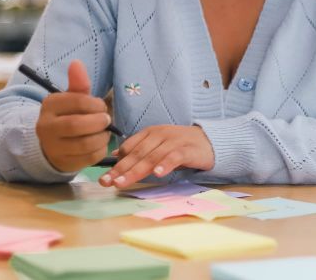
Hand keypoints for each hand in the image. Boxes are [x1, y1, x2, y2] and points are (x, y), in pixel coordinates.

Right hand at [35, 60, 111, 172]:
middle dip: (99, 121)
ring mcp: (53, 147)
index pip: (77, 102)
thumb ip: (78, 83)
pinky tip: (100, 143)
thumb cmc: (67, 115)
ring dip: (102, 136)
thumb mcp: (71, 98)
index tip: (102, 106)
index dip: (96, 104)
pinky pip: (89, 158)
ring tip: (104, 131)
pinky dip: (101, 149)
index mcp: (49, 105)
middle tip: (106, 120)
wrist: (51, 144)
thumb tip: (76, 63)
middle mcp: (46, 127)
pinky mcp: (64, 162)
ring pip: (84, 143)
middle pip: (77, 125)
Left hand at [98, 124, 214, 187]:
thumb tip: (114, 156)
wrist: (210, 141)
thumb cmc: (180, 145)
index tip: (105, 178)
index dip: (116, 164)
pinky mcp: (188, 149)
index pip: (129, 147)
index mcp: (150, 133)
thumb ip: (138, 150)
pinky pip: (174, 157)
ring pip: (152, 157)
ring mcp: (174, 141)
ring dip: (136, 170)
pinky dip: (165, 165)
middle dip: (121, 169)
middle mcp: (160, 135)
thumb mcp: (157, 145)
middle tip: (108, 182)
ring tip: (123, 182)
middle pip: (137, 154)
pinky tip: (157, 174)